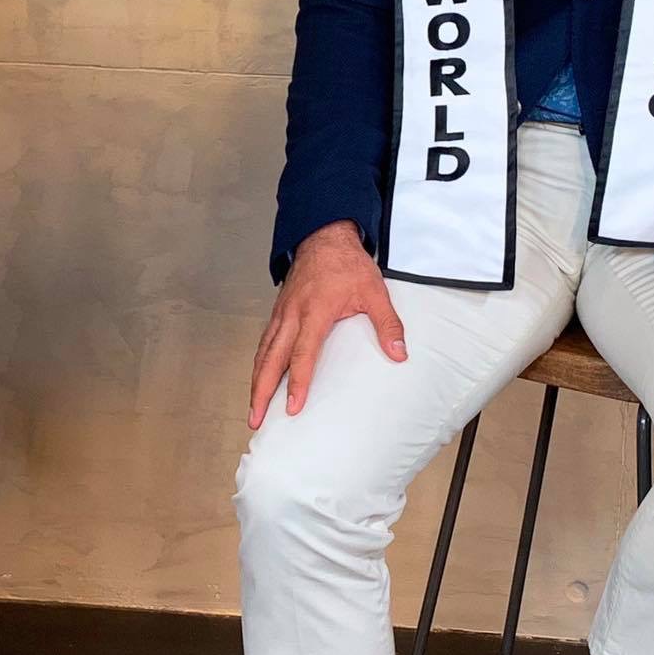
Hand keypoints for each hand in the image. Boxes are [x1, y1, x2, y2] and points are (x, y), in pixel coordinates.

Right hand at [248, 220, 406, 429]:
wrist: (324, 236)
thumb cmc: (347, 263)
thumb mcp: (374, 291)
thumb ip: (387, 324)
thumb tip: (399, 354)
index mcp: (314, 312)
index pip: (302, 354)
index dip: (297, 382)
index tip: (292, 407)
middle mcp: (292, 315)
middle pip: (270, 359)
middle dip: (260, 391)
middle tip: (256, 418)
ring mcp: (282, 313)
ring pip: (263, 352)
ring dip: (256, 380)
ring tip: (254, 406)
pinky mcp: (279, 311)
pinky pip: (265, 341)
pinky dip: (259, 362)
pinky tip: (260, 376)